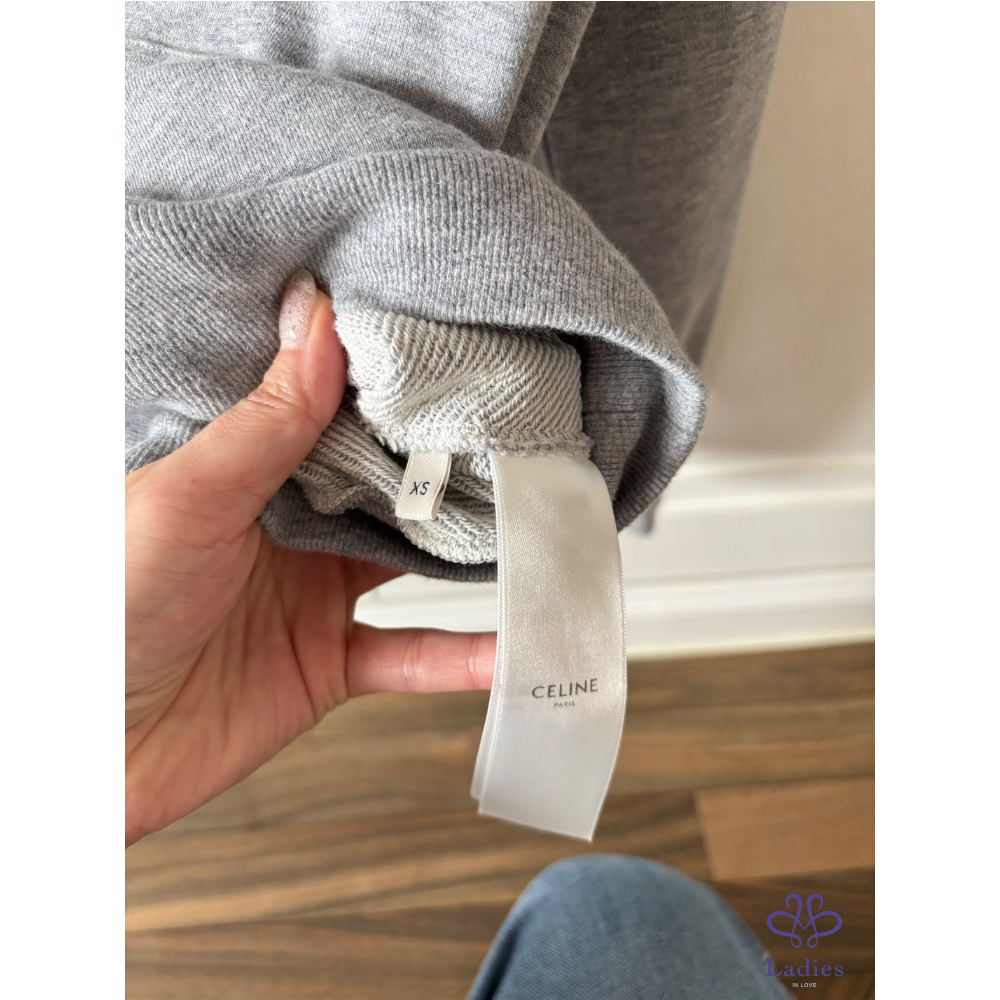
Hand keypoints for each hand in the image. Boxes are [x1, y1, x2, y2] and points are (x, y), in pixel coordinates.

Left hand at [125, 270, 495, 845]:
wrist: (79, 754)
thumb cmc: (99, 610)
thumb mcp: (185, 499)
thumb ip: (264, 422)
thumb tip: (318, 319)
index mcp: (243, 469)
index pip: (334, 413)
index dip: (392, 387)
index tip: (457, 356)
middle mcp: (284, 524)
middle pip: (386, 485)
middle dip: (447, 466)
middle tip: (522, 436)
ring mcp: (310, 594)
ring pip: (409, 562)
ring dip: (468, 553)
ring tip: (538, 527)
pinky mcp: (327, 664)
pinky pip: (408, 655)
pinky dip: (460, 658)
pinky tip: (510, 647)